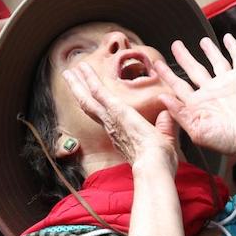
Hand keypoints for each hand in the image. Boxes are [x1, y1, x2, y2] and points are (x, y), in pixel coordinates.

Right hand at [62, 63, 178, 173]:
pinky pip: (98, 92)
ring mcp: (110, 119)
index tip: (92, 97)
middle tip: (70, 79)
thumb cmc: (160, 162)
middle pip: (90, 106)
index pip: (105, 116)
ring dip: (78, 84)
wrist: (155, 167)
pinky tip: (82, 68)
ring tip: (68, 72)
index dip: (96, 106)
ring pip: (88, 99)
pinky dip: (89, 79)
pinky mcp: (115, 110)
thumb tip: (167, 115)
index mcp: (121, 135)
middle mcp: (111, 127)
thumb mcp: (165, 140)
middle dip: (79, 92)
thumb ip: (164, 126)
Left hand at [155, 35, 235, 162]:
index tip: (157, 64)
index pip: (179, 86)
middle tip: (176, 45)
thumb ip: (179, 113)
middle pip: (194, 69)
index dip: (168, 75)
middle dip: (184, 57)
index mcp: (199, 105)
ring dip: (209, 50)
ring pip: (215, 61)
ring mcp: (227, 83)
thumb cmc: (228, 140)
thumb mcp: (197, 131)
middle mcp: (212, 92)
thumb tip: (162, 98)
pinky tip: (228, 38)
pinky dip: (233, 47)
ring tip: (202, 41)